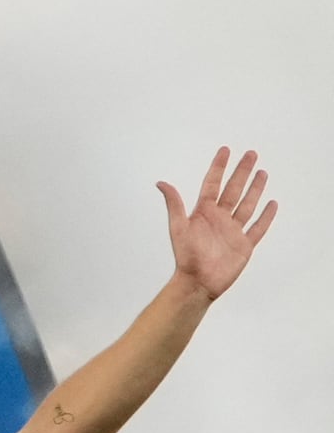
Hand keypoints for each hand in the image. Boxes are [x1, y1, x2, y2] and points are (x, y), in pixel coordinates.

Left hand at [163, 147, 278, 299]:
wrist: (198, 282)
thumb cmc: (186, 256)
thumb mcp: (178, 227)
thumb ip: (174, 204)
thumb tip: (160, 182)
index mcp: (204, 212)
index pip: (213, 184)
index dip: (219, 167)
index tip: (225, 150)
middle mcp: (220, 218)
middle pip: (234, 189)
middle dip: (242, 172)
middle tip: (251, 154)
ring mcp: (233, 230)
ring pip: (248, 205)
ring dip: (255, 189)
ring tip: (262, 172)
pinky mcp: (244, 244)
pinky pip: (258, 227)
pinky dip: (266, 216)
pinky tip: (271, 203)